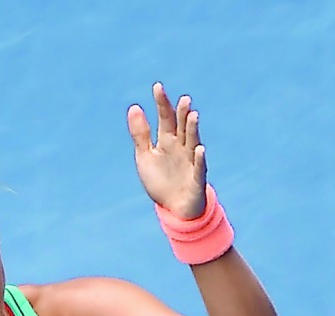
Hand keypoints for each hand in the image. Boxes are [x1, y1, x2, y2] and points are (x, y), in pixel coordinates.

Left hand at [127, 82, 206, 218]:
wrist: (174, 210)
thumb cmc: (160, 182)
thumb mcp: (145, 157)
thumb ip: (140, 134)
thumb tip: (134, 107)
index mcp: (167, 141)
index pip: (165, 118)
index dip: (162, 103)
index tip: (157, 87)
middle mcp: (181, 148)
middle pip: (182, 127)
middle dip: (182, 114)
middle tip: (183, 99)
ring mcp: (190, 162)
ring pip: (192, 142)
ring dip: (192, 129)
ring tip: (192, 115)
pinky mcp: (196, 179)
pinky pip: (199, 168)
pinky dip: (199, 159)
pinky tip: (199, 149)